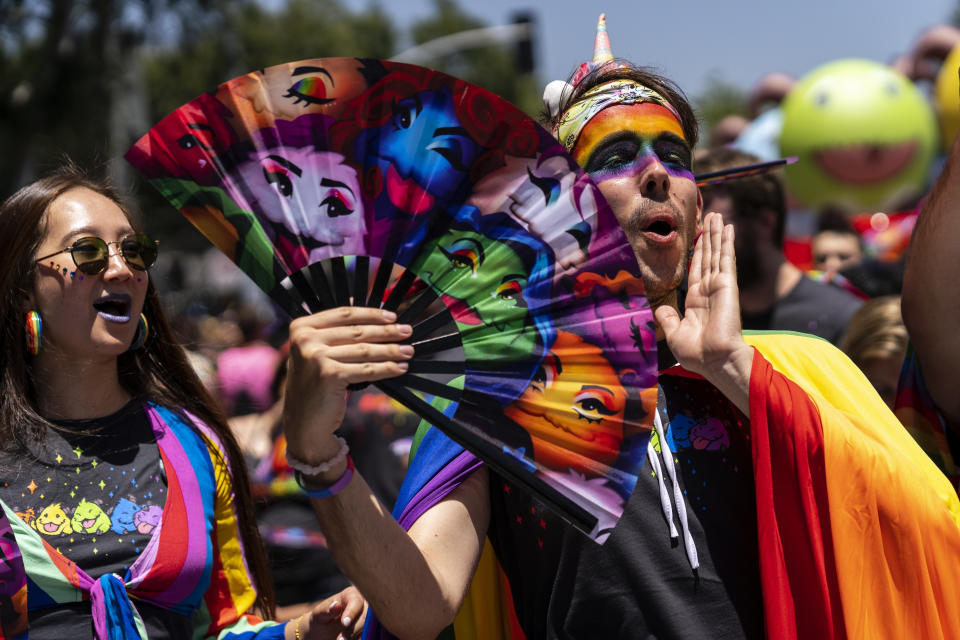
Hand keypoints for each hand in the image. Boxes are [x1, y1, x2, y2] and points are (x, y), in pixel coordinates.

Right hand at [283, 307, 412, 465]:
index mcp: (301, 328)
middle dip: (386, 332)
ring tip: (408, 351)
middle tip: (407, 331)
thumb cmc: (314, 386)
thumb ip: (333, 332)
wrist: (304, 423)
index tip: (392, 316)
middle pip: (357, 331)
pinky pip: (367, 369)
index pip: (344, 314)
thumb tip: (367, 311)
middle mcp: (305, 340)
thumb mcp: (315, 353)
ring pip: (365, 350)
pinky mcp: (329, 375)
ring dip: (391, 351)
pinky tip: (400, 368)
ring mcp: (316, 357)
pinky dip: (387, 368)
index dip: (371, 314)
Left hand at [291, 586, 366, 639]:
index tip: (344, 623)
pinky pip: (368, 635)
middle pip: (364, 616)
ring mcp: (368, 619)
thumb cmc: (321, 619)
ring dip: (355, 636)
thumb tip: (335, 605)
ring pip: (368, 628)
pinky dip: (358, 639)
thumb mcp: (319, 615)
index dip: (351, 612)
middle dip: (353, 629)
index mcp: (351, 595)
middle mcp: (363, 604)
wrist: (322, 634)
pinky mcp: (368, 630)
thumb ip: (327, 609)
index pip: (356, 601)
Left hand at [655, 213, 753, 412]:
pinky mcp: (727, 284)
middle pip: (707, 257)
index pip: (695, 270)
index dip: (696, 253)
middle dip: (708, 237)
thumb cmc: (696, 353)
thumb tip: (660, 309)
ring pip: (716, 253)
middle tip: (709, 216)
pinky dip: (726, 241)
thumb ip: (668, 318)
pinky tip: (728, 226)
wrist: (714, 360)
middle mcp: (709, 290)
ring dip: (717, 233)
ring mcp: (720, 286)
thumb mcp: (675, 334)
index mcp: (696, 301)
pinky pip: (726, 258)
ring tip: (717, 214)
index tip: (696, 238)